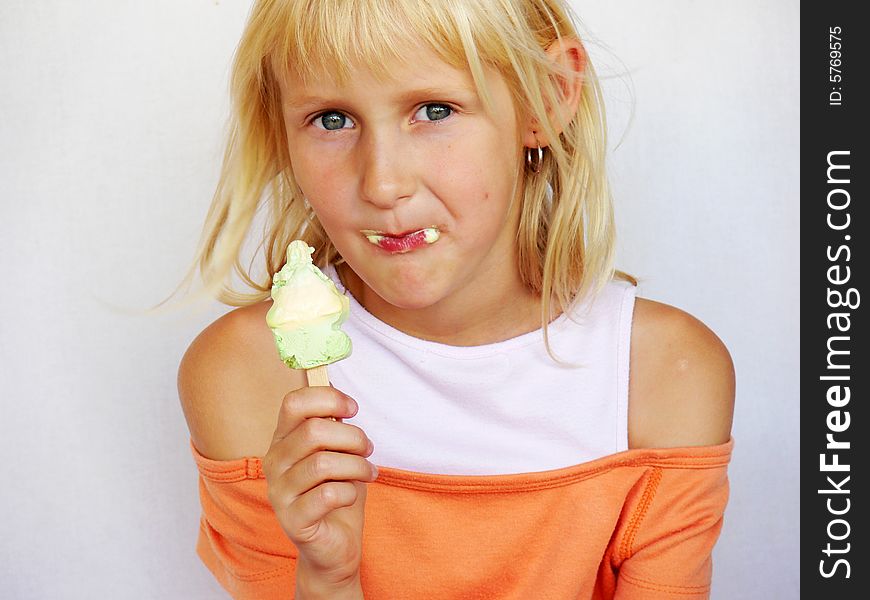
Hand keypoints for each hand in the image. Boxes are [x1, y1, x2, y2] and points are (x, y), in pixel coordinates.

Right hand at [263, 386, 376, 588]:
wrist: (334, 545)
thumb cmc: (337, 492)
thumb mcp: (337, 451)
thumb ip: (332, 425)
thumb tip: (337, 391)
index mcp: (282, 440)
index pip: (293, 403)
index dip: (328, 398)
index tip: (353, 408)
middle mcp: (274, 463)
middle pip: (313, 431)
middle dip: (352, 437)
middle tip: (367, 449)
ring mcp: (279, 493)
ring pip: (323, 463)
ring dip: (357, 465)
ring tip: (367, 472)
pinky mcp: (293, 520)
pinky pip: (329, 494)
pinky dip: (350, 492)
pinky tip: (352, 496)